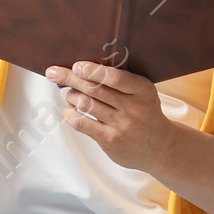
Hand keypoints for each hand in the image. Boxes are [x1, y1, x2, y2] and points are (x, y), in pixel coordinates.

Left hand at [47, 60, 175, 173]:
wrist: (159, 147)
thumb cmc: (145, 113)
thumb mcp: (143, 93)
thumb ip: (121, 81)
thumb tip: (84, 68)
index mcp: (143, 90)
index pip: (115, 77)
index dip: (93, 70)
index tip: (77, 65)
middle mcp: (133, 108)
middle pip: (94, 89)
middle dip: (70, 78)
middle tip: (54, 72)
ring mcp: (121, 126)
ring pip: (85, 104)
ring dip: (71, 95)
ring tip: (68, 92)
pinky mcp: (109, 140)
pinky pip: (82, 123)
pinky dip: (70, 114)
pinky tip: (69, 109)